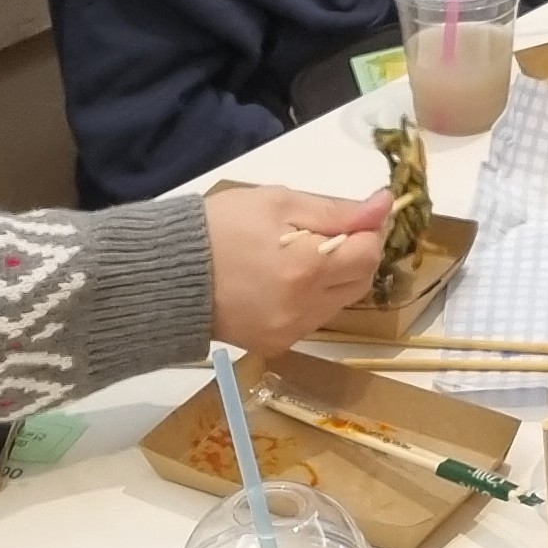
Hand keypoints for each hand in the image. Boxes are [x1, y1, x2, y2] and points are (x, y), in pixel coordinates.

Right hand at [204, 183, 392, 357]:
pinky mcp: (275, 345)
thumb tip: (383, 205)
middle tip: (334, 232)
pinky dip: (312, 298)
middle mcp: (304, 308)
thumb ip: (336, 210)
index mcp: (306, 269)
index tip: (357, 215)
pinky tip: (285, 280)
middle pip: (361, 281)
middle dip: (357, 254)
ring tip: (302, 254)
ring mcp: (290, 332)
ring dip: (336, 278)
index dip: (368, 230)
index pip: (368, 253)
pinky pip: (313, 319)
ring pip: (339, 302)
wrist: (164, 273)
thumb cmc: (219, 227)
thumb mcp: (277, 202)